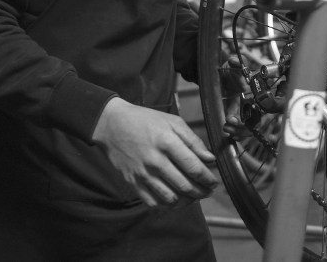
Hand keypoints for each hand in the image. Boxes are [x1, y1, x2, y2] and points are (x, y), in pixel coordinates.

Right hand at [92, 97, 218, 207]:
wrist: (112, 125)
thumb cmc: (145, 121)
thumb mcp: (172, 122)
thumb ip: (193, 140)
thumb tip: (210, 159)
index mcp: (167, 142)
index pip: (194, 167)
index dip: (208, 178)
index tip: (214, 182)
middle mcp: (155, 161)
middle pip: (185, 185)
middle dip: (202, 192)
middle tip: (208, 191)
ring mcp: (143, 174)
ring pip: (171, 198)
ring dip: (187, 201)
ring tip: (194, 196)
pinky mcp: (133, 183)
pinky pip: (153, 202)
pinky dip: (167, 205)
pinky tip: (175, 199)